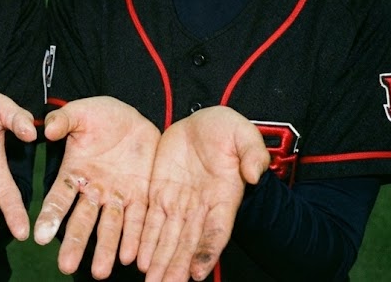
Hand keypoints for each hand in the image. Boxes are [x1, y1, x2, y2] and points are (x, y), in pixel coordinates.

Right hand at [35, 97, 159, 278]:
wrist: (134, 117)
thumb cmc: (101, 115)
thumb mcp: (81, 112)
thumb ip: (64, 120)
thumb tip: (48, 129)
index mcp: (75, 172)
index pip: (59, 197)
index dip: (50, 215)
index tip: (39, 236)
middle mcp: (94, 190)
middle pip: (82, 220)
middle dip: (75, 243)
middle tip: (65, 267)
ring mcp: (118, 196)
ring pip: (110, 226)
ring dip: (106, 249)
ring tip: (100, 272)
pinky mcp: (141, 195)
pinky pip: (139, 220)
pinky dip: (135, 238)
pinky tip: (132, 257)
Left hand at [138, 106, 268, 281]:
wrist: (202, 124)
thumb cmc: (227, 130)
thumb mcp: (244, 134)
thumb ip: (252, 153)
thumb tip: (253, 173)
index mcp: (224, 196)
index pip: (216, 230)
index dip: (207, 251)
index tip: (198, 273)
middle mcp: (201, 206)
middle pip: (188, 242)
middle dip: (177, 265)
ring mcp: (179, 202)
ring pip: (167, 237)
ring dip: (159, 260)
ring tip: (151, 280)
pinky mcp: (159, 193)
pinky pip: (150, 221)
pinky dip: (144, 240)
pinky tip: (137, 259)